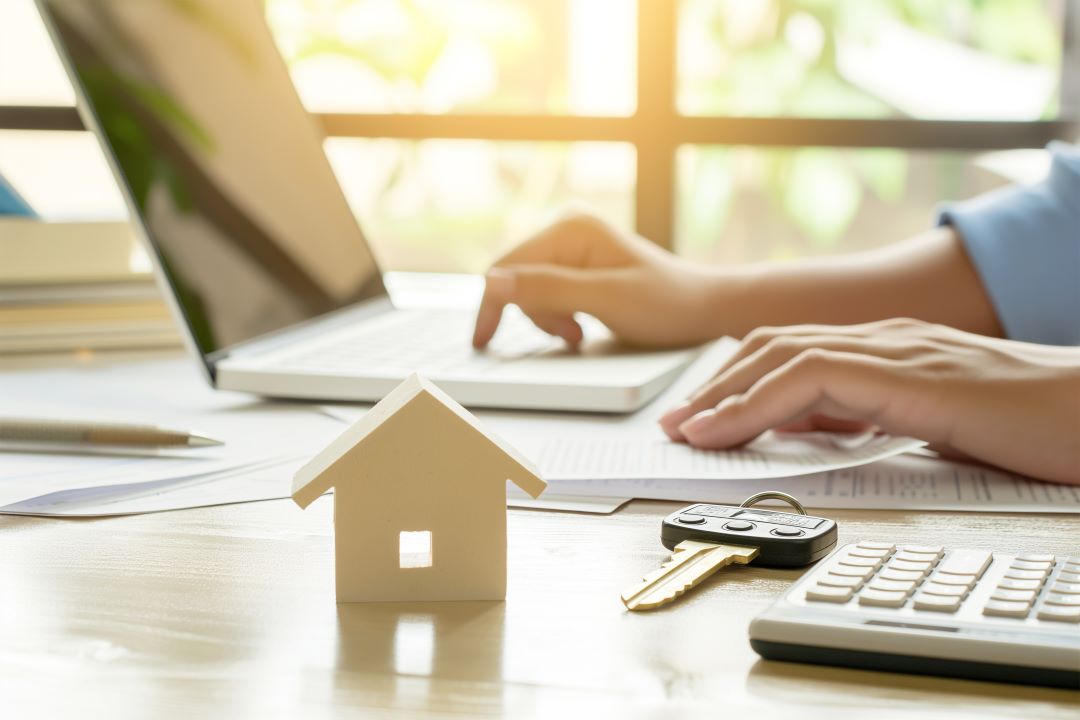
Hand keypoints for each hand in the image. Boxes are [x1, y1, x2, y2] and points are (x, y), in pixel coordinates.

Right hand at [472, 212, 722, 348]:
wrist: (705, 308)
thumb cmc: (666, 305)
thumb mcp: (605, 301)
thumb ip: (548, 290)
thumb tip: (492, 283)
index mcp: (569, 227)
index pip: (507, 268)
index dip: (492, 307)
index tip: (482, 344)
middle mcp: (566, 226)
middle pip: (516, 278)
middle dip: (534, 315)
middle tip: (572, 336)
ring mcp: (572, 244)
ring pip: (529, 289)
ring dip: (548, 319)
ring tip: (580, 333)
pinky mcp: (578, 262)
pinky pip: (547, 291)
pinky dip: (557, 315)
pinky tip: (581, 326)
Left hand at [658, 319, 1079, 485]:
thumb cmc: (1034, 423)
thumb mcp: (935, 421)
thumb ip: (879, 415)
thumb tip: (825, 426)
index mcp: (890, 348)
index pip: (793, 350)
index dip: (739, 381)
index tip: (702, 417)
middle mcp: (885, 338)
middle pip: (773, 345)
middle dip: (716, 385)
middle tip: (675, 423)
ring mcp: (897, 350)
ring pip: (781, 355)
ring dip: (723, 394)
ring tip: (685, 430)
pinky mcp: (910, 375)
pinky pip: (811, 378)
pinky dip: (756, 405)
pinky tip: (728, 431)